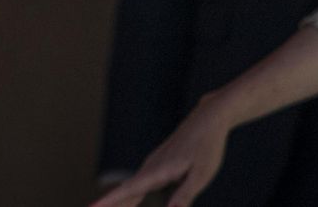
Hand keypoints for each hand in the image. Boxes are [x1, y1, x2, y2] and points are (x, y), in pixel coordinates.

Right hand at [89, 96, 231, 206]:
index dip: (109, 201)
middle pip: (126, 190)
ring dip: (119, 201)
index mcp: (158, 171)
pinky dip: (130, 195)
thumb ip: (185, 195)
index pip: (129, 190)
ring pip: (132, 187)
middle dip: (110, 204)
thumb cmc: (208, 147)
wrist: (208, 119)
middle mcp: (151, 167)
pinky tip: (130, 201)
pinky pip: (139, 183)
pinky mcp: (159, 164)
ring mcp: (153, 164)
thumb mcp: (202, 174)